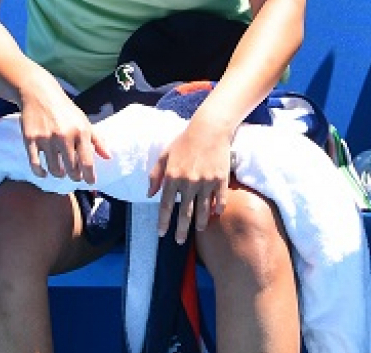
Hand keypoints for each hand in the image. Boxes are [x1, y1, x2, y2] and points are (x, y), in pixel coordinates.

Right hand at [17, 81, 109, 184]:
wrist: (39, 94)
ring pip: (54, 169)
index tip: (90, 182)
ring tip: (61, 171)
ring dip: (59, 174)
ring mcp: (47, 138)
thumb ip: (97, 140)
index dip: (89, 176)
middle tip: (74, 176)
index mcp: (80, 131)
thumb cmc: (65, 110)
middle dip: (74, 176)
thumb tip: (108, 157)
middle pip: (71, 169)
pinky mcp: (30, 139)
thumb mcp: (84, 121)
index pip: (87, 162)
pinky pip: (35, 164)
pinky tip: (44, 172)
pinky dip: (40, 172)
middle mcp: (64, 136)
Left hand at [149, 119, 233, 244]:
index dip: (163, 221)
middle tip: (178, 241)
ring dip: (200, 223)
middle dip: (181, 230)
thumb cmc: (184, 141)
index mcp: (173, 177)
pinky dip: (217, 209)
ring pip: (203, 210)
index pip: (166, 205)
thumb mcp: (164, 155)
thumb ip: (155, 175)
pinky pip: (219, 201)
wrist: (209, 129)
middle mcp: (188, 182)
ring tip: (198, 231)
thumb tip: (149, 194)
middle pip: (185, 213)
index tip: (161, 233)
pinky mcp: (221, 180)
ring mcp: (206, 182)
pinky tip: (215, 215)